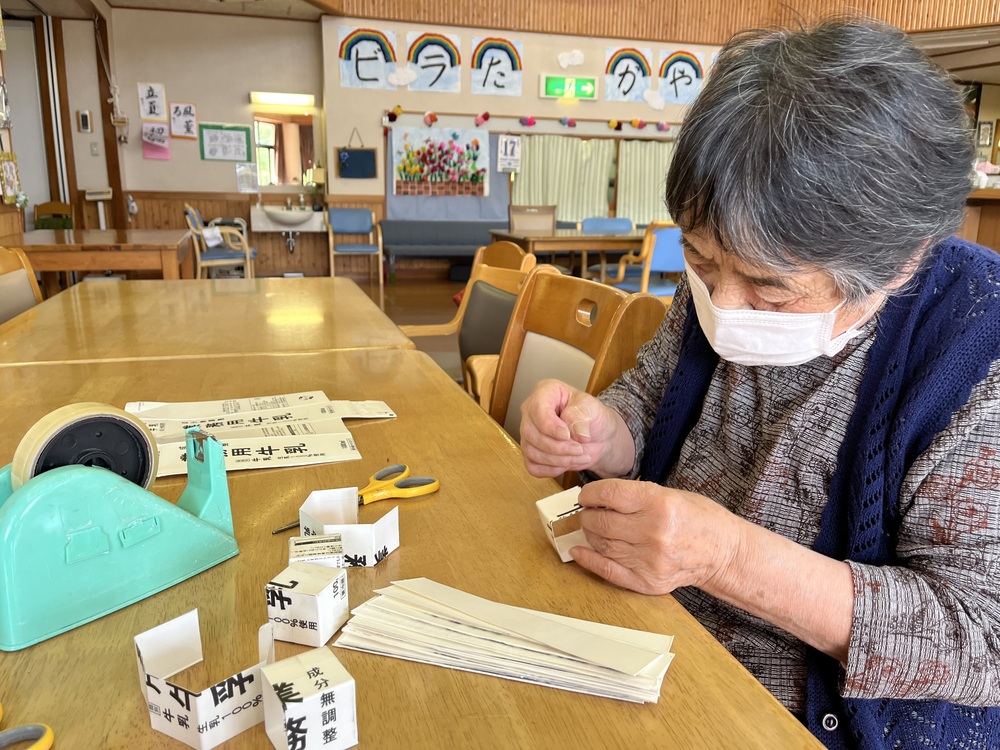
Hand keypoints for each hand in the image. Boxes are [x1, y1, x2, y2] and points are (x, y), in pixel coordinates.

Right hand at [519, 380, 633, 477]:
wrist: (596, 435)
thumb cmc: (591, 416)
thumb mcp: (591, 408)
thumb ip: (581, 416)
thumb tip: (576, 431)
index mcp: (545, 392)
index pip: (537, 408)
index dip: (550, 425)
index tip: (567, 435)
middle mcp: (531, 412)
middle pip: (531, 433)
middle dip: (557, 447)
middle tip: (579, 449)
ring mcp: (529, 434)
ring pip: (532, 452)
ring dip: (558, 460)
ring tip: (580, 455)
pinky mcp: (531, 453)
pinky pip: (533, 467)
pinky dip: (551, 470)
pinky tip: (567, 463)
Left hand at [570, 479, 743, 595]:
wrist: (724, 552)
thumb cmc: (698, 518)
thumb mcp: (670, 494)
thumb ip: (635, 496)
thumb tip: (598, 498)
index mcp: (659, 504)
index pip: (609, 495)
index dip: (591, 494)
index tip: (586, 495)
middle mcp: (653, 533)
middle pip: (601, 522)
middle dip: (588, 515)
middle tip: (588, 512)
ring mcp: (650, 561)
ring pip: (602, 545)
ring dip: (590, 534)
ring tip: (593, 527)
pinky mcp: (647, 582)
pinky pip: (608, 571)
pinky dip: (588, 560)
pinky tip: (578, 550)